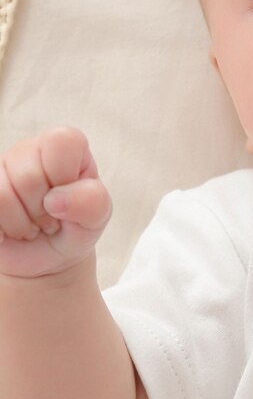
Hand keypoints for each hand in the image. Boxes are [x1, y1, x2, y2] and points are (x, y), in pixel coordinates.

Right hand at [0, 128, 111, 278]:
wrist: (48, 257)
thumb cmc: (75, 227)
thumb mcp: (97, 217)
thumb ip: (92, 202)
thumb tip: (56, 200)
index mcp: (64, 146)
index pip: (62, 141)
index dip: (65, 176)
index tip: (70, 196)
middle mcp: (27, 150)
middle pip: (29, 177)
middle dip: (44, 211)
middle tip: (51, 218)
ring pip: (2, 196)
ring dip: (22, 225)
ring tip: (32, 225)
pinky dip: (2, 233)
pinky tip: (11, 231)